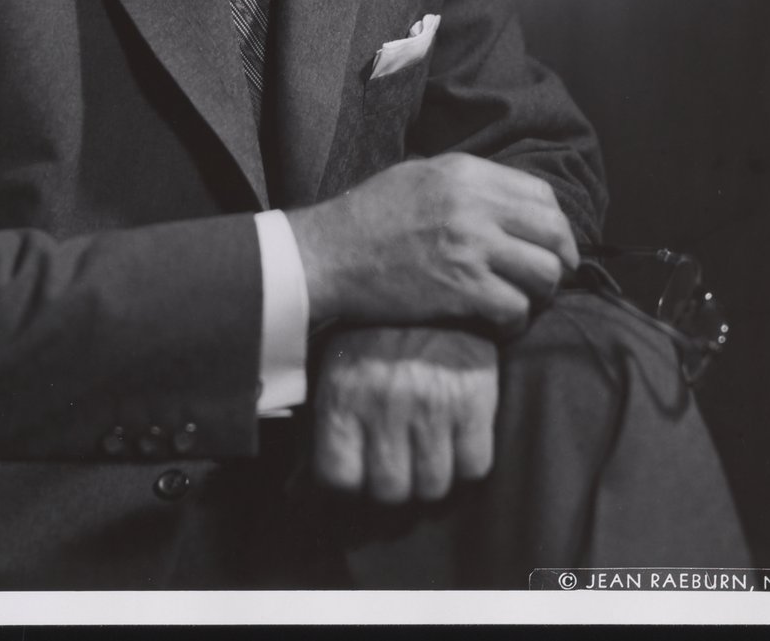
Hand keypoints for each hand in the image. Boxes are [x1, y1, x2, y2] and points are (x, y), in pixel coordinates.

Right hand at [286, 151, 576, 331]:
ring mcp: (470, 247)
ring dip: (540, 293)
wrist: (330, 253)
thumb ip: (467, 184)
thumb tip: (509, 202)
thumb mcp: (419, 176)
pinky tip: (499, 321)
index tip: (550, 243)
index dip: (555, 224)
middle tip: (549, 278)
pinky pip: (516, 308)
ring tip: (521, 300)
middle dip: (560, 260)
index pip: (542, 195)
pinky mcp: (462, 288)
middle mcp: (475, 205)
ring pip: (544, 273)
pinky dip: (515, 320)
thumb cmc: (369, 216)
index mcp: (466, 174)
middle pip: (553, 234)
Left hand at [312, 326, 497, 503]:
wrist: (433, 276)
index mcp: (342, 392)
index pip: (339, 478)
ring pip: (433, 486)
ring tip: (428, 450)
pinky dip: (467, 462)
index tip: (359, 466)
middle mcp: (384, 401)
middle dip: (394, 481)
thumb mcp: (335, 368)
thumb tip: (294, 492)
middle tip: (399, 459)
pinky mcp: (474, 397)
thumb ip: (319, 430)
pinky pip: (474, 466)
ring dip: (430, 476)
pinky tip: (457, 438)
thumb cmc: (375, 332)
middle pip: (390, 491)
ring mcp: (432, 401)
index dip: (350, 481)